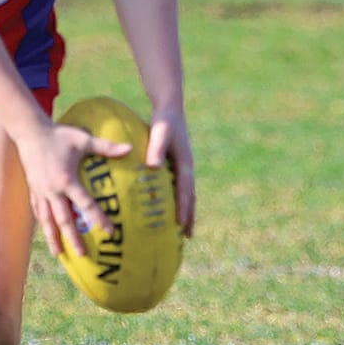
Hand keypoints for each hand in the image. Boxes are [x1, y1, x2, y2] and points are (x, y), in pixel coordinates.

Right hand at [17, 123, 130, 259]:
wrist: (29, 132)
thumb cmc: (59, 135)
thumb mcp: (83, 140)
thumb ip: (106, 147)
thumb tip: (129, 149)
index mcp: (66, 180)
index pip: (85, 204)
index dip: (98, 218)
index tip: (109, 231)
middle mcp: (52, 190)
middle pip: (64, 220)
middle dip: (73, 238)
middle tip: (83, 254)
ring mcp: (41, 191)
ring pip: (47, 220)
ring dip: (54, 237)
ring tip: (59, 254)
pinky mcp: (33, 190)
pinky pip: (39, 211)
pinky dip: (44, 224)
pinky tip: (48, 233)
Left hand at [147, 106, 196, 237]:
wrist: (170, 108)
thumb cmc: (164, 120)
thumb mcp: (160, 132)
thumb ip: (156, 148)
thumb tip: (152, 167)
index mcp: (185, 163)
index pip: (185, 190)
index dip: (184, 208)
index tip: (180, 225)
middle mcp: (187, 167)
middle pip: (190, 196)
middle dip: (189, 216)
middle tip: (187, 236)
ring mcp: (183, 167)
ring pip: (186, 193)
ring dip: (186, 210)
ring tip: (182, 229)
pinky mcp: (176, 165)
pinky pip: (178, 187)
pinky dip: (177, 200)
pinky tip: (168, 208)